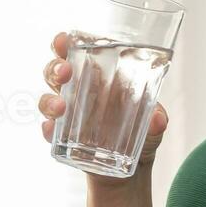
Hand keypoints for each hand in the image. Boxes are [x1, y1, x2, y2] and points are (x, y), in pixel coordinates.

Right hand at [39, 31, 169, 176]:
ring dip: (49, 100)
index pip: (75, 52)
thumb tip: (157, 120)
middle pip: (55, 71)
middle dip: (55, 68)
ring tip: (61, 107)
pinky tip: (52, 131)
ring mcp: (68, 115)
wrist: (133, 166)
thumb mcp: (154, 123)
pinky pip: (50, 132)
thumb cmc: (142, 131)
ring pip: (47, 99)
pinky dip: (49, 130)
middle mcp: (78, 91)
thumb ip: (157, 119)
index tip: (64, 40)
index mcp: (98, 76)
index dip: (64, 43)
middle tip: (65, 72)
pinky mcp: (63, 139)